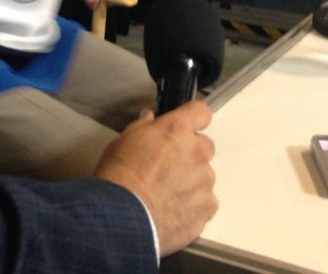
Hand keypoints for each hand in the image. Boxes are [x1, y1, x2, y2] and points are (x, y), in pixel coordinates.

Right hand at [93, 100, 216, 255]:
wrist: (123, 216)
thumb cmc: (119, 176)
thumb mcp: (122, 141)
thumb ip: (142, 127)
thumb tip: (149, 119)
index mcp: (176, 129)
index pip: (200, 112)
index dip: (194, 119)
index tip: (186, 127)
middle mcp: (197, 152)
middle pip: (204, 147)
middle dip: (190, 155)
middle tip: (167, 168)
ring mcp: (205, 181)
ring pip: (204, 177)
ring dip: (190, 182)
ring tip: (165, 195)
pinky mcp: (208, 207)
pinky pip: (205, 203)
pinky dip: (192, 206)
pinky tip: (171, 211)